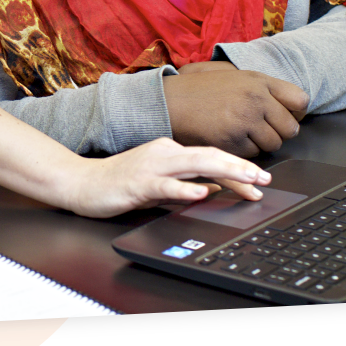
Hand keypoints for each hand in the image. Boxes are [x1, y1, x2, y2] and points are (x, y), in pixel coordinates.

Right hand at [61, 136, 271, 217]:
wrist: (81, 183)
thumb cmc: (118, 183)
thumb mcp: (159, 183)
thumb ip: (185, 184)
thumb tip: (215, 188)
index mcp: (170, 152)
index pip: (212, 157)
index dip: (239, 168)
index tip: (260, 180)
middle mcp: (164, 153)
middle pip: (210, 156)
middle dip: (241, 167)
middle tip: (265, 179)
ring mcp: (151, 166)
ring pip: (194, 165)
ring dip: (225, 172)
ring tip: (247, 180)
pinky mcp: (138, 183)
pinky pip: (165, 186)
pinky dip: (185, 189)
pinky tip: (201, 193)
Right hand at [164, 63, 308, 156]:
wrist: (169, 102)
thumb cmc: (200, 90)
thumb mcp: (234, 76)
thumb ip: (263, 87)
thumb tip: (294, 105)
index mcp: (258, 80)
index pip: (300, 101)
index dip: (294, 113)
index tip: (284, 116)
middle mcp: (255, 99)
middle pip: (290, 128)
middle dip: (278, 132)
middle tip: (260, 130)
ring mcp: (245, 120)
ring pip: (273, 145)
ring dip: (260, 144)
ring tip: (240, 133)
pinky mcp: (233, 141)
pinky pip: (253, 155)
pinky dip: (244, 152)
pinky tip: (228, 139)